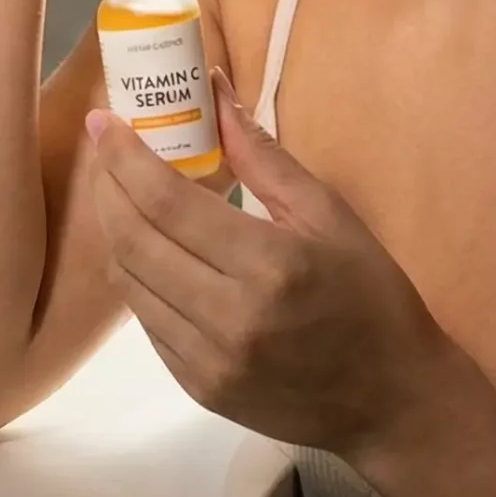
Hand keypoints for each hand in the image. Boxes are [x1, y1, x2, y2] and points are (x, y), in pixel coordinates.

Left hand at [85, 71, 453, 458]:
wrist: (392, 402)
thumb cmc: (371, 298)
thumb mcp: (331, 217)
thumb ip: (265, 158)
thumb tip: (214, 94)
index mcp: (268, 265)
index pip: (167, 202)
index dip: (124, 157)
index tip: (103, 123)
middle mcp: (228, 317)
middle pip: (133, 242)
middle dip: (106, 189)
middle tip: (104, 154)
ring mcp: (208, 361)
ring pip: (130, 285)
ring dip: (114, 234)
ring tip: (118, 196)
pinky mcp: (198, 388)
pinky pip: (147, 324)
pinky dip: (138, 280)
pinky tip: (148, 252)